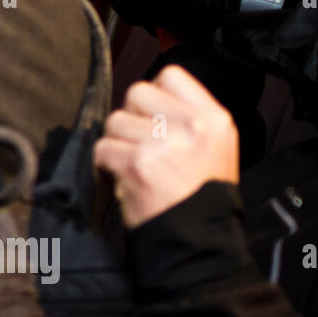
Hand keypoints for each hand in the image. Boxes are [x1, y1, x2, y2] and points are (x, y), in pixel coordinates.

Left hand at [93, 65, 239, 228]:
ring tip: (134, 164)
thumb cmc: (201, 196)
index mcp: (214, 118)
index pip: (170, 74)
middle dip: (131, 118)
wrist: (198, 242)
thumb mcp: (215, 148)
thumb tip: (150, 95)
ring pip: (115, 120)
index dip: (153, 95)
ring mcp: (164, 143)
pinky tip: (121, 177)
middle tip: (141, 145)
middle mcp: (191, 125)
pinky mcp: (137, 163)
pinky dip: (105, 164)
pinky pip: (102, 148)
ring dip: (117, 142)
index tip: (152, 118)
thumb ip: (188, 117)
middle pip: (136, 92)